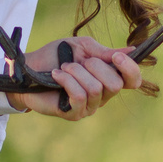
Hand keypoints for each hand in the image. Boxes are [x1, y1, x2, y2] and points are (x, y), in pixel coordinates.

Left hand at [9, 36, 152, 120]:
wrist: (29, 69)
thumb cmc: (55, 57)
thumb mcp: (81, 47)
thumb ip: (103, 52)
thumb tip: (131, 51)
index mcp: (108, 77)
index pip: (132, 81)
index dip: (130, 69)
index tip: (116, 57)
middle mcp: (103, 95)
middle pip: (115, 85)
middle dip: (96, 67)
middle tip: (78, 61)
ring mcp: (89, 106)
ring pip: (95, 89)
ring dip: (77, 72)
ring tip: (63, 68)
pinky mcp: (74, 113)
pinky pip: (79, 96)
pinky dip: (67, 81)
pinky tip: (56, 76)